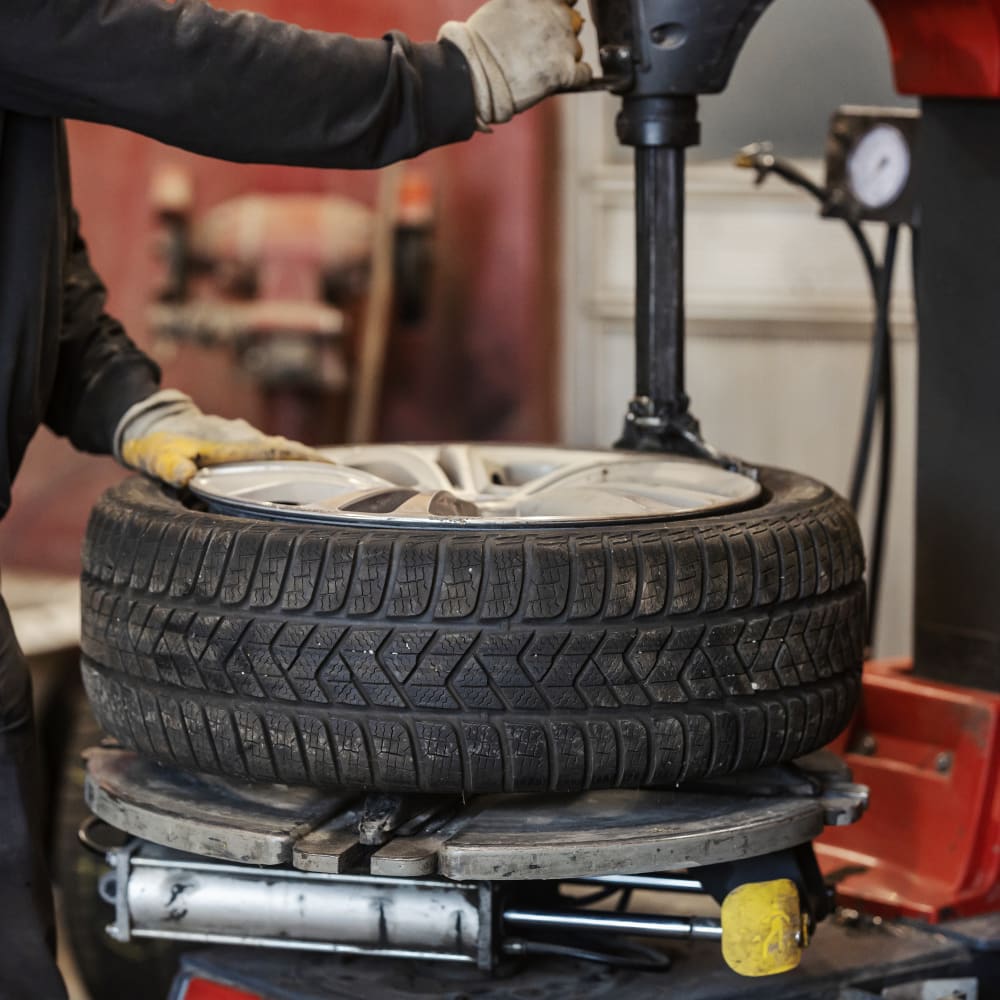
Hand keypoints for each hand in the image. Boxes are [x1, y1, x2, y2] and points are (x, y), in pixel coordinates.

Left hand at [114, 389, 329, 487]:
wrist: (149, 419)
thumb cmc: (157, 441)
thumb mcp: (160, 457)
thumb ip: (173, 467)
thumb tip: (183, 476)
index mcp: (233, 444)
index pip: (278, 452)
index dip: (306, 460)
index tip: (333, 469)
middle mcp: (244, 438)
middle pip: (287, 451)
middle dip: (314, 464)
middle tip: (342, 481)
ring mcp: (243, 438)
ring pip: (280, 451)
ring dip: (302, 463)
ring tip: (326, 482)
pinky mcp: (238, 442)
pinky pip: (269, 452)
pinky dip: (286, 463)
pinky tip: (291, 476)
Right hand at [439, 0, 591, 125]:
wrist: (473, 74)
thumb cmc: (480, 44)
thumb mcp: (505, 5)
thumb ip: (529, 5)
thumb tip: (539, 12)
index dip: (562, 6)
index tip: (553, 18)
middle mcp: (554, 13)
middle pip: (573, 21)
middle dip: (561, 33)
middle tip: (540, 50)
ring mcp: (562, 43)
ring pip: (576, 49)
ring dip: (564, 57)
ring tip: (540, 67)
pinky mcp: (565, 71)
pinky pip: (584, 73)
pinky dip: (576, 77)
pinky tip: (559, 80)